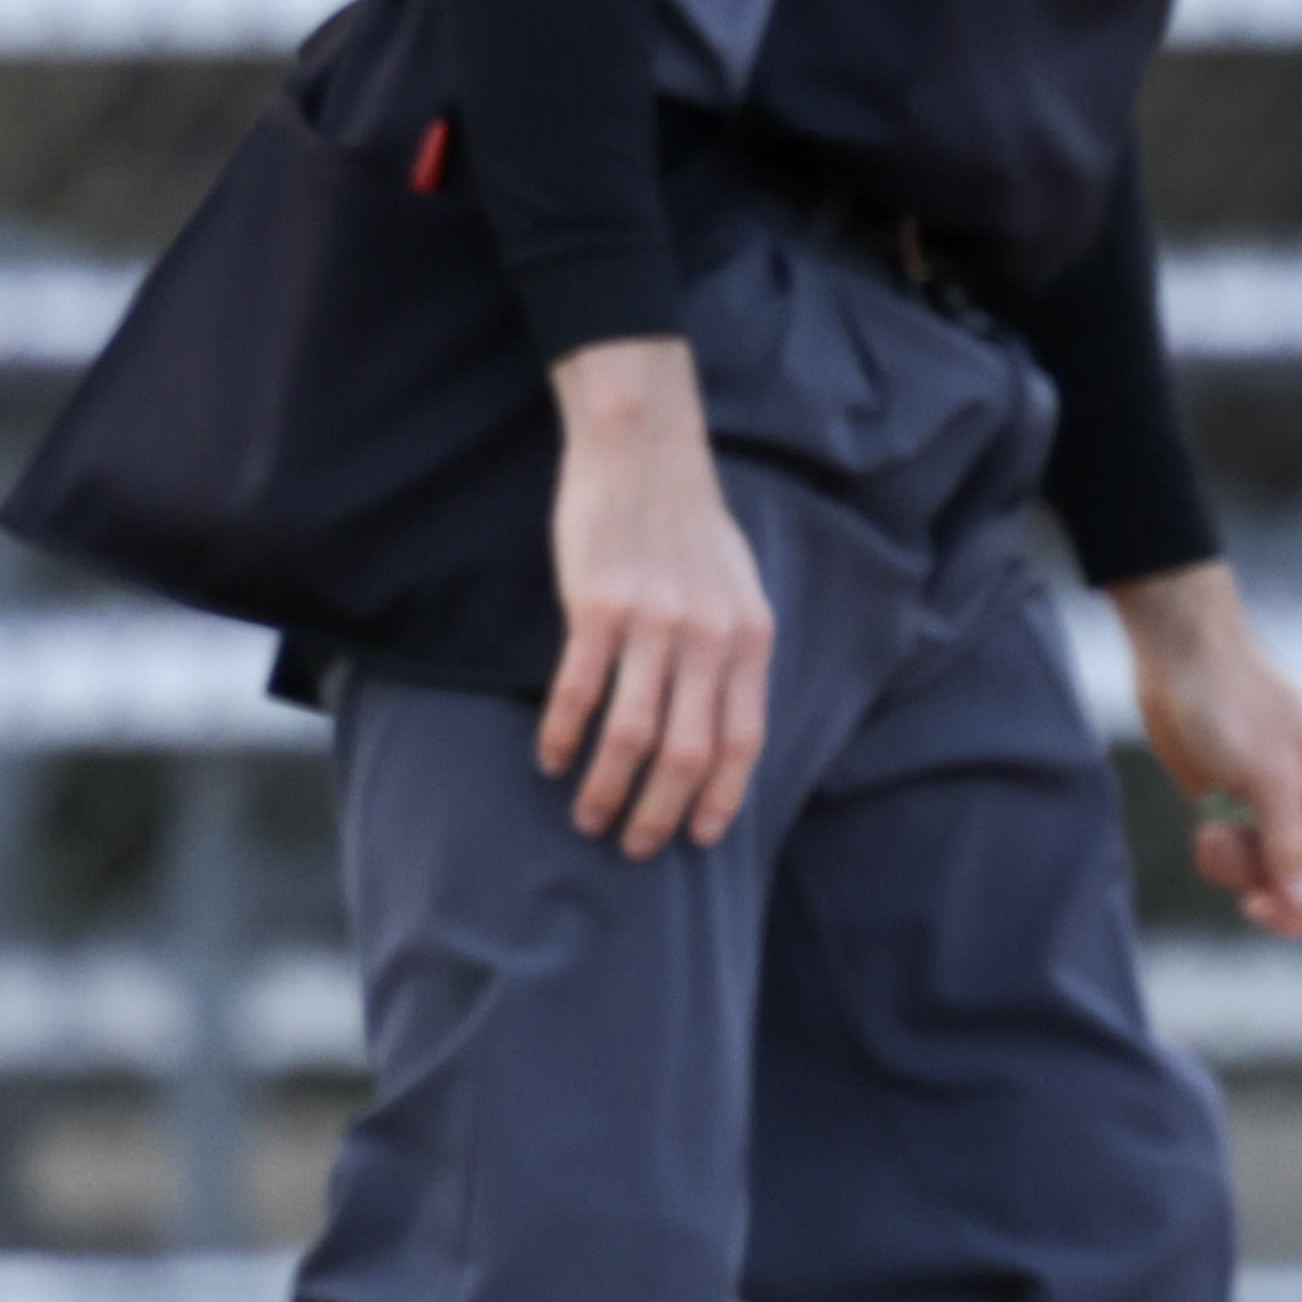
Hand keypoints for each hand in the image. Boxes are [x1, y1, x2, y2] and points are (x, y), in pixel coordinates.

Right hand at [539, 337, 775, 856]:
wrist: (645, 455)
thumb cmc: (690, 528)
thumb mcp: (739, 591)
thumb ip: (733, 655)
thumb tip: (723, 724)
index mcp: (750, 639)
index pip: (743, 740)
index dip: (720, 795)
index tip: (700, 837)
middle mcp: (709, 638)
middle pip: (688, 751)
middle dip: (662, 811)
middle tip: (635, 846)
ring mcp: (653, 624)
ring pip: (633, 734)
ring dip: (608, 788)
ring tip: (589, 818)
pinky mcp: (597, 608)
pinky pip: (578, 690)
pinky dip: (563, 734)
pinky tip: (551, 760)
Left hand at [1112, 560, 1301, 935]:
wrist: (1180, 654)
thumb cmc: (1233, 699)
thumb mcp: (1267, 775)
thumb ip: (1292, 844)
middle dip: (1296, 899)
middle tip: (1253, 904)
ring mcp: (1291, 803)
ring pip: (1287, 874)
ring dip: (1248, 874)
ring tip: (1214, 841)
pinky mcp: (1252, 805)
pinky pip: (1251, 858)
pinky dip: (1228, 859)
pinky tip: (1206, 830)